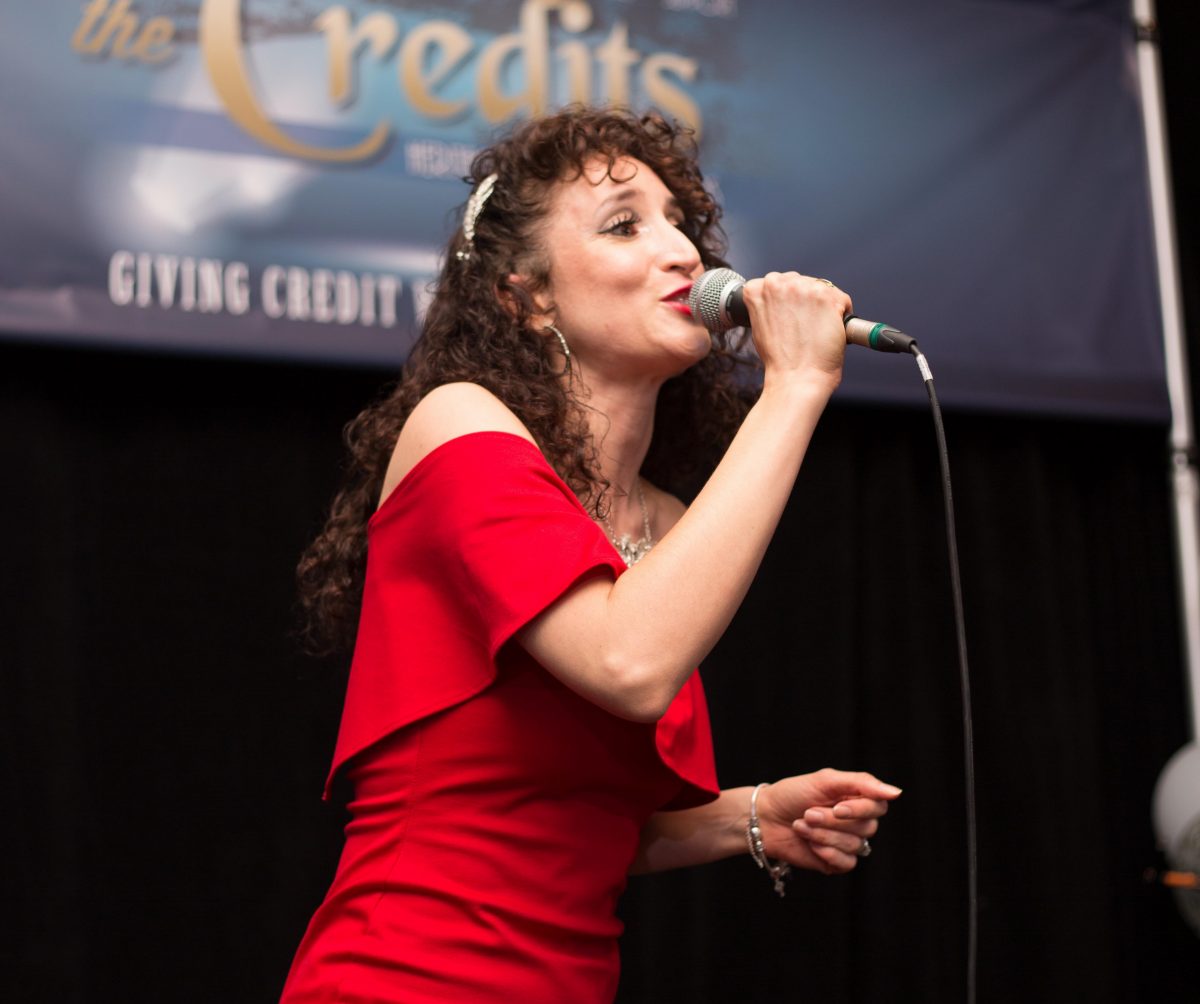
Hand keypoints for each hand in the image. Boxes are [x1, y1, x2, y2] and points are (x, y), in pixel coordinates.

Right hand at [740, 272, 851, 387]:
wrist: (796, 379)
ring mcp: (805, 289)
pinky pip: (842, 300)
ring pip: (821, 288)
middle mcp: (780, 283)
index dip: (787, 301)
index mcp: (758, 289)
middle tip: (806, 325)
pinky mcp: (828, 298)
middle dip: (806, 299)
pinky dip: (842, 314)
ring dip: (824, 305)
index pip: (777, 282)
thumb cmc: (779, 360)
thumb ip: (768, 305)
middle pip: (800, 282)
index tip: (791, 315)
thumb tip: (785, 301)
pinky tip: (832, 330)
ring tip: (818, 329)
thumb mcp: (760, 326)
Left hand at [755, 768, 900, 874]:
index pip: (878, 806)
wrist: (765, 818)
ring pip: (856, 846)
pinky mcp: (837, 861)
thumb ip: (862, 783)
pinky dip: (826, 852)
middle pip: (868, 828)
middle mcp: (856, 821)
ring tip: (802, 826)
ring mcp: (847, 842)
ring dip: (823, 836)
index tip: (836, 807)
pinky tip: (810, 844)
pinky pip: (847, 862)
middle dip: (833, 822)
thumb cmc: (793, 794)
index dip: (859, 810)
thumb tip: (897, 792)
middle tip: (809, 813)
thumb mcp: (825, 780)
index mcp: (856, 798)